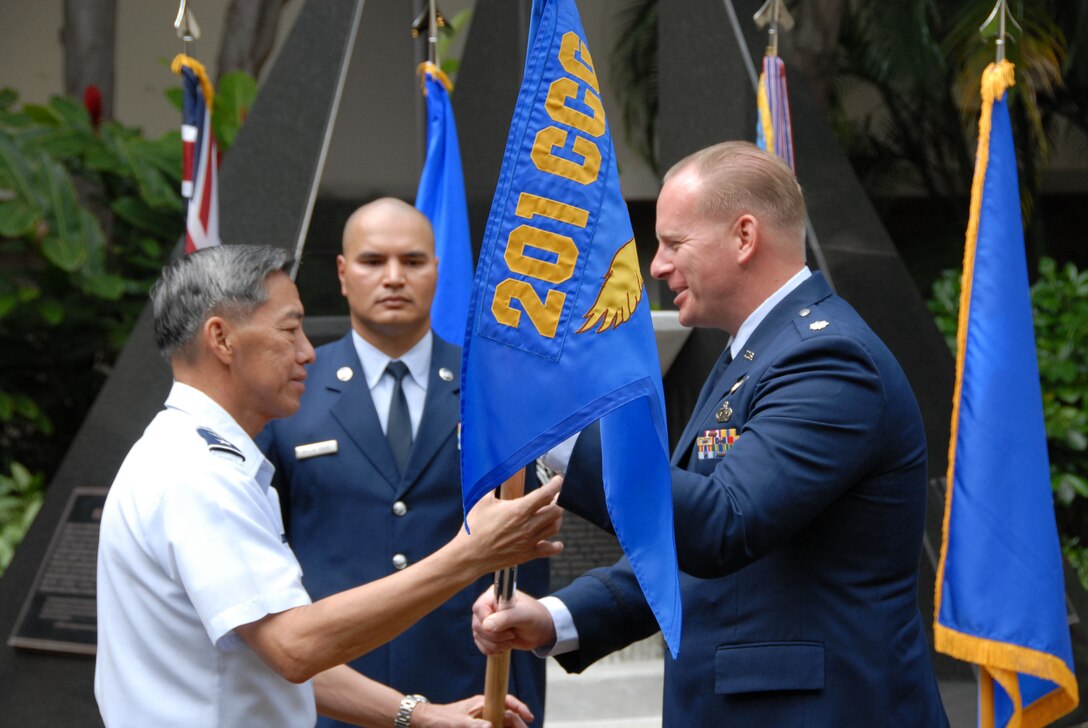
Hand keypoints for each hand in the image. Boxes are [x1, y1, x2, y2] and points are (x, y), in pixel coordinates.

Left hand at [411, 693, 532, 727]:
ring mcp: (481, 721)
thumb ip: (473, 726)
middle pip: (507, 717)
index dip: (520, 708)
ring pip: (501, 725)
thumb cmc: (438, 719)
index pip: (506, 701)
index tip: (529, 717)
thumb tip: (491, 727)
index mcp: (482, 703)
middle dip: (518, 725)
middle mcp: (484, 711)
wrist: (423, 722)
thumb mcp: (456, 723)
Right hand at [458, 475, 563, 573]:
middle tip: (554, 497)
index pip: (546, 494)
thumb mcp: (483, 501)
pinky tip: (555, 542)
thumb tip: (497, 470)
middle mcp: (528, 525)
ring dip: (556, 519)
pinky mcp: (528, 554)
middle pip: (556, 511)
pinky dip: (556, 545)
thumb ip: (494, 485)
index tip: (558, 480)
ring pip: (555, 527)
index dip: (556, 484)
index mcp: (519, 510)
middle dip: (558, 501)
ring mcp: (530, 541)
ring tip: (551, 514)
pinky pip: (550, 550)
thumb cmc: (474, 527)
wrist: (470, 555)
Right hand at [472, 588, 556, 654]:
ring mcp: (485, 620)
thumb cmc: (535, 617)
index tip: (506, 627)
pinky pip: (481, 646)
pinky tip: (505, 645)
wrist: (540, 631)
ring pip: (478, 637)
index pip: (479, 608)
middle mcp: (487, 606)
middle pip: (477, 625)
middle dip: (496, 636)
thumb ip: (506, 618)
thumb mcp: (524, 615)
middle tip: (512, 633)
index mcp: (494, 595)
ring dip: (496, 644)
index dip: (488, 621)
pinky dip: (493, 649)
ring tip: (511, 638)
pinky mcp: (486, 634)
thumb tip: (486, 626)